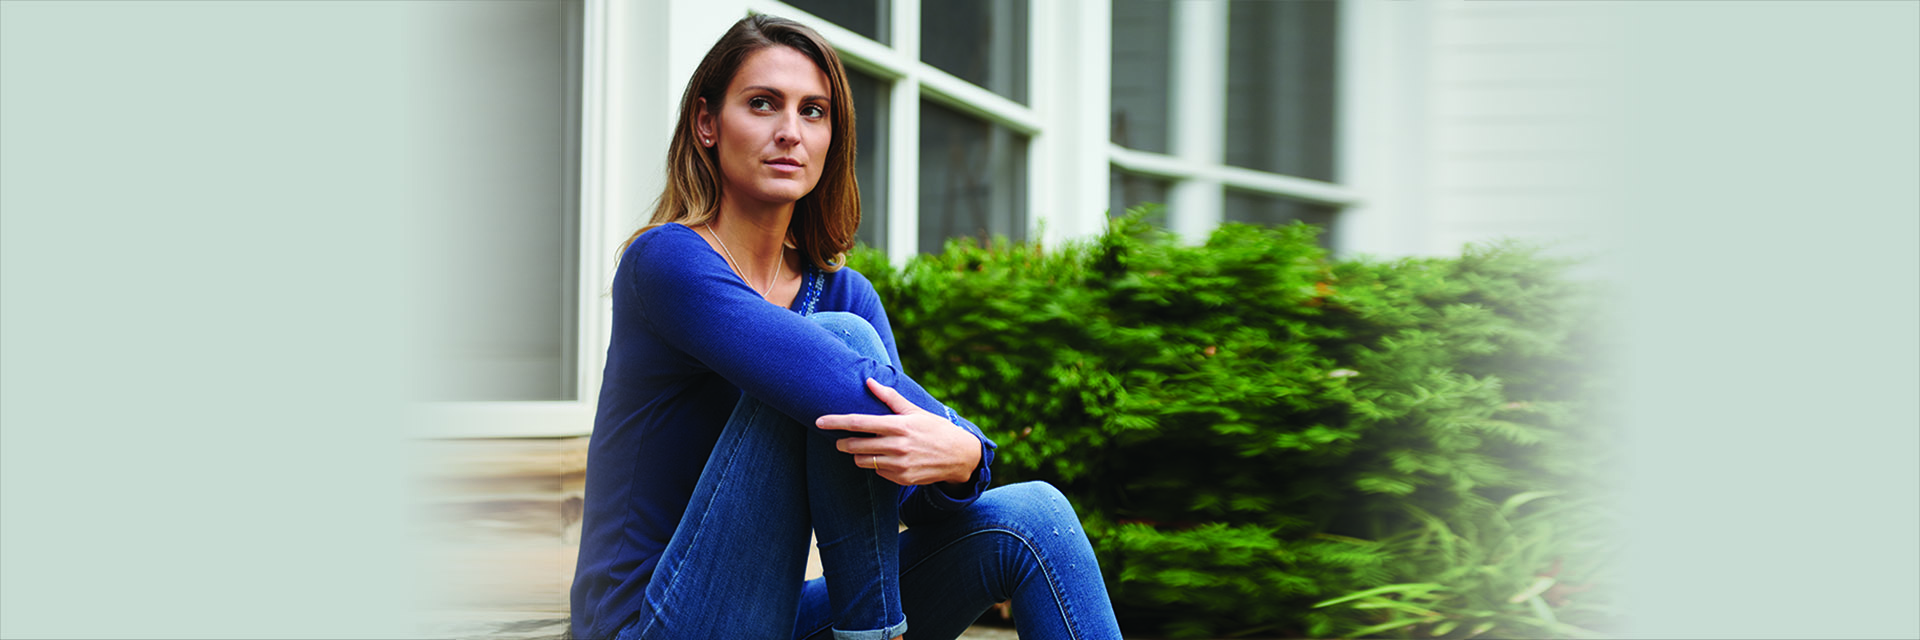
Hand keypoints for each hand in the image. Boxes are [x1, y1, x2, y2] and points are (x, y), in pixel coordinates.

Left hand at [816, 378, 982, 486]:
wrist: (959, 456)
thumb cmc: (935, 428)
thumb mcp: (914, 411)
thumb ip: (889, 398)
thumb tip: (868, 381)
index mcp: (898, 425)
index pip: (858, 423)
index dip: (836, 422)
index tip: (819, 421)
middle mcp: (897, 446)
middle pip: (855, 445)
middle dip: (843, 443)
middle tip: (840, 440)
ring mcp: (899, 465)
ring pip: (862, 461)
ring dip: (859, 455)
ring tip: (867, 448)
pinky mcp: (902, 479)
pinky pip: (877, 472)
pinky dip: (876, 465)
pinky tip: (887, 459)